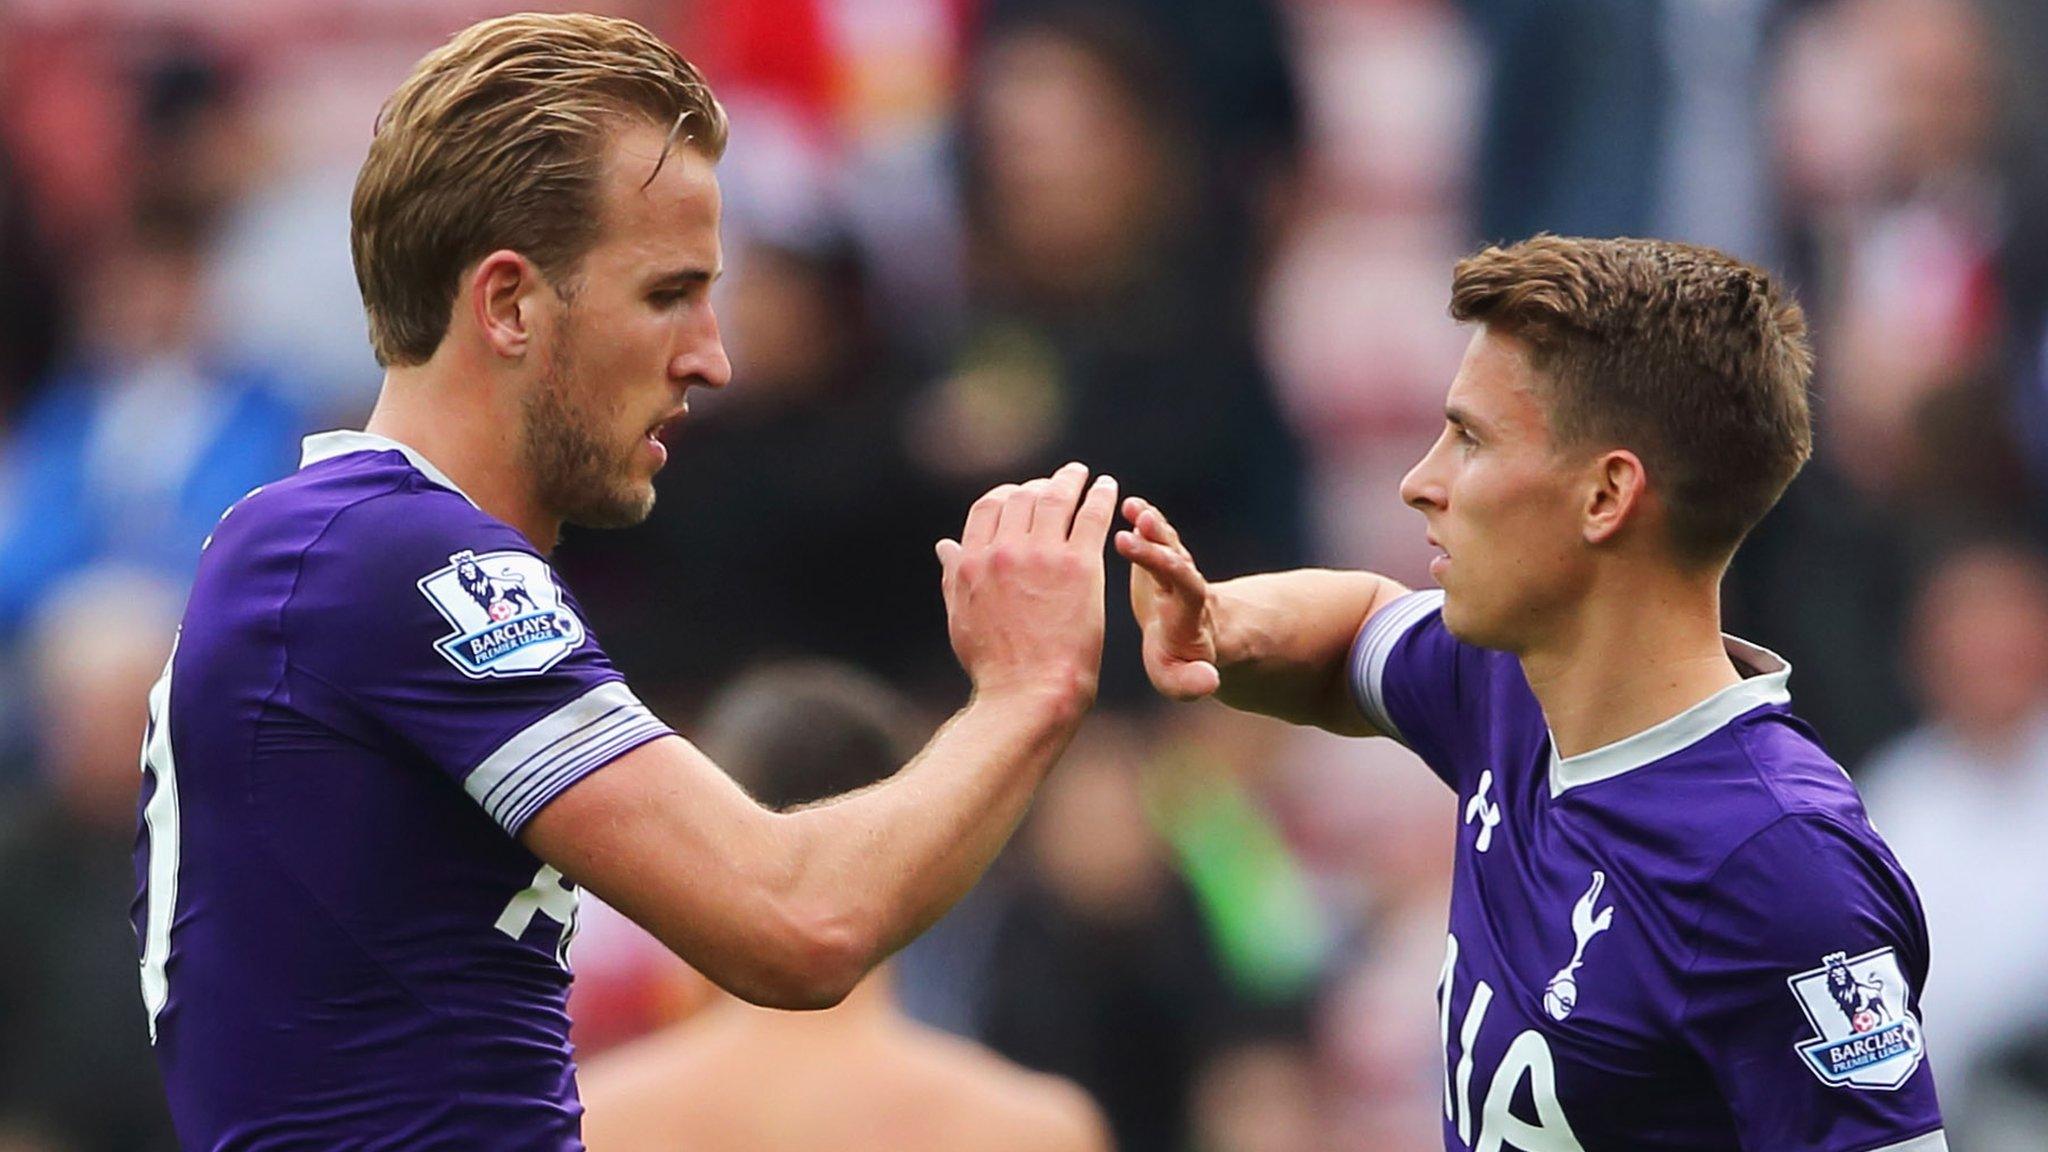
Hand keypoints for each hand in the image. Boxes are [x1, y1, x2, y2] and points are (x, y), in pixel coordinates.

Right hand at [936, 462, 1118, 709]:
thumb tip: (944, 545)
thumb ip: (953, 576)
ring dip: (1070, 480)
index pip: (988, 507)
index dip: (1006, 494)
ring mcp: (1042, 557)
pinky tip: (1107, 486)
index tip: (1022, 494)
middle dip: (1039, 484)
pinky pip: (1090, 516)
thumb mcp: (962, 618)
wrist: (1030, 693)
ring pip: (1056, 498)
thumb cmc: (995, 666)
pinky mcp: (1079, 567)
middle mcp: (1004, 552)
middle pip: (1021, 497)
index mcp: (972, 562)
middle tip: (1057, 483)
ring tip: (1082, 475)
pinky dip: (1100, 495)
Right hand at [1114, 496, 1220, 699]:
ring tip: (1134, 507)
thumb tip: (1210, 681)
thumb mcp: (1181, 680)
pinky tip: (1128, 503)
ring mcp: (1173, 570)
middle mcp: (1184, 587)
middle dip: (1157, 543)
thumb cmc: (1177, 663)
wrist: (1185, 638)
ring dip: (1153, 525)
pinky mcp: (1159, 560)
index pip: (1184, 586)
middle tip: (1139, 522)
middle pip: (1176, 560)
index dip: (1166, 567)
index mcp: (1187, 615)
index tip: (1142, 559)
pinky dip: (1143, 519)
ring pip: (1167, 544)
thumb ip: (1190, 682)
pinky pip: (1155, 537)